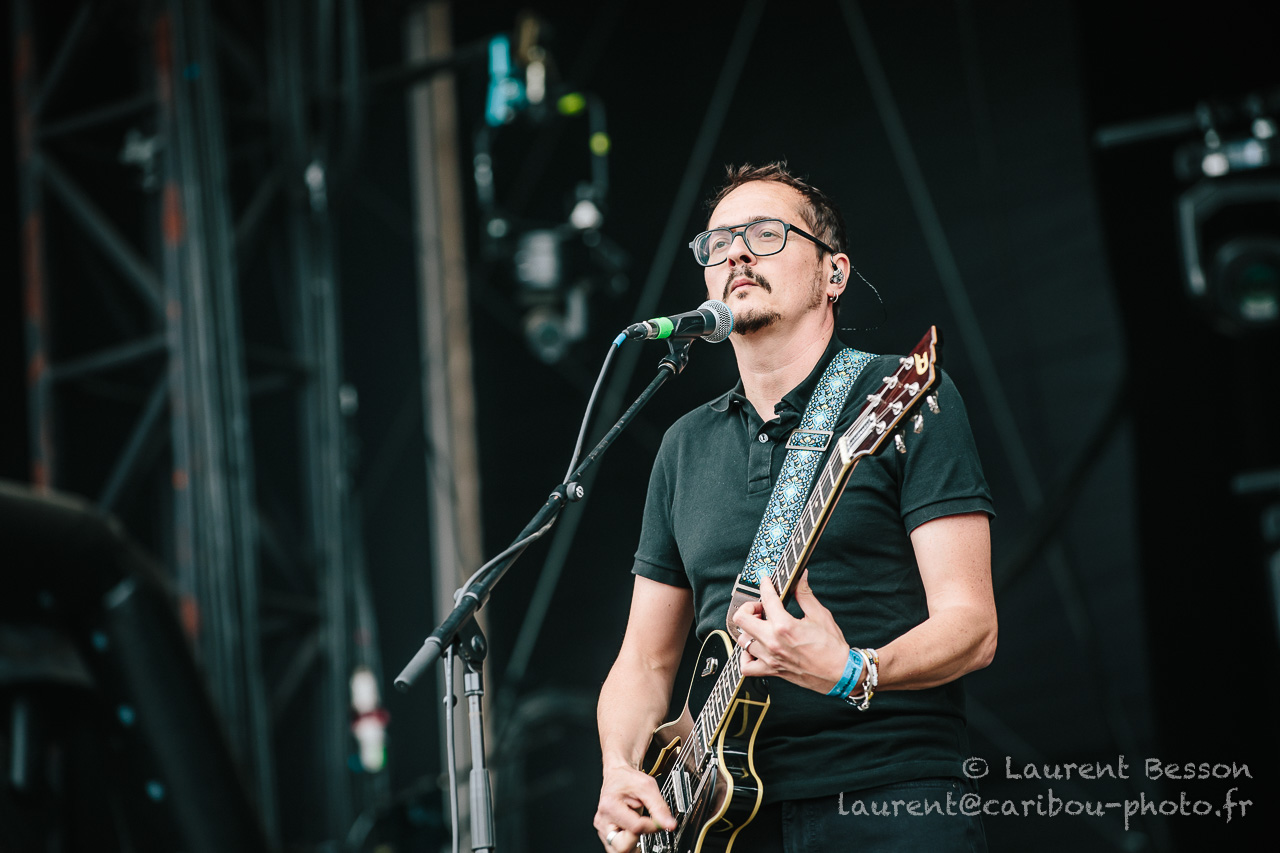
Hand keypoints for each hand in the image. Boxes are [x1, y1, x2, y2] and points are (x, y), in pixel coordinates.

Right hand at [593, 762, 675, 850]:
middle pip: (622, 847)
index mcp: (609, 806)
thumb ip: (659, 807)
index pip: (635, 828)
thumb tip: (670, 825)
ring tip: (637, 828)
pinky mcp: (606, 834)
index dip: (652, 826)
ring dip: (632, 843)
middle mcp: (602, 820)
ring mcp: (603, 829)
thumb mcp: (647, 787)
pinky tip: (632, 833)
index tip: (660, 822)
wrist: (618, 777)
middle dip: (637, 840)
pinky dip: (628, 843)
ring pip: (618, 851)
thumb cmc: (628, 779)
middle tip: (644, 827)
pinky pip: (617, 848)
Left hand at [732, 570, 849, 693]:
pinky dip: (745, 657)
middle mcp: (773, 642)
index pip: (766, 599)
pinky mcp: (772, 670)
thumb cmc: (832, 648)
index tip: (766, 582)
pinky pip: (746, 666)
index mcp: (785, 626)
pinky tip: (755, 649)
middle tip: (760, 607)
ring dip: (748, 630)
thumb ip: (805, 594)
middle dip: (749, 607)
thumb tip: (800, 578)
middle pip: (741, 619)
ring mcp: (770, 658)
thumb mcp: (820, 615)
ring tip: (759, 626)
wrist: (839, 673)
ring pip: (742, 640)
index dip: (765, 585)